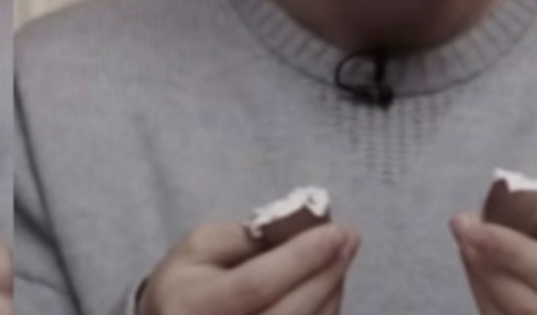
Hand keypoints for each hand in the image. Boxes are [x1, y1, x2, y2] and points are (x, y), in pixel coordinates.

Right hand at [138, 221, 359, 314]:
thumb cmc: (187, 281)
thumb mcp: (201, 245)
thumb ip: (247, 236)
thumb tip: (302, 230)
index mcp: (190, 306)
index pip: (254, 286)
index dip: (298, 260)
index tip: (334, 231)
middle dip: (324, 274)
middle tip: (349, 239)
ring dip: (331, 294)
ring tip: (339, 258)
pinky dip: (325, 313)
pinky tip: (328, 288)